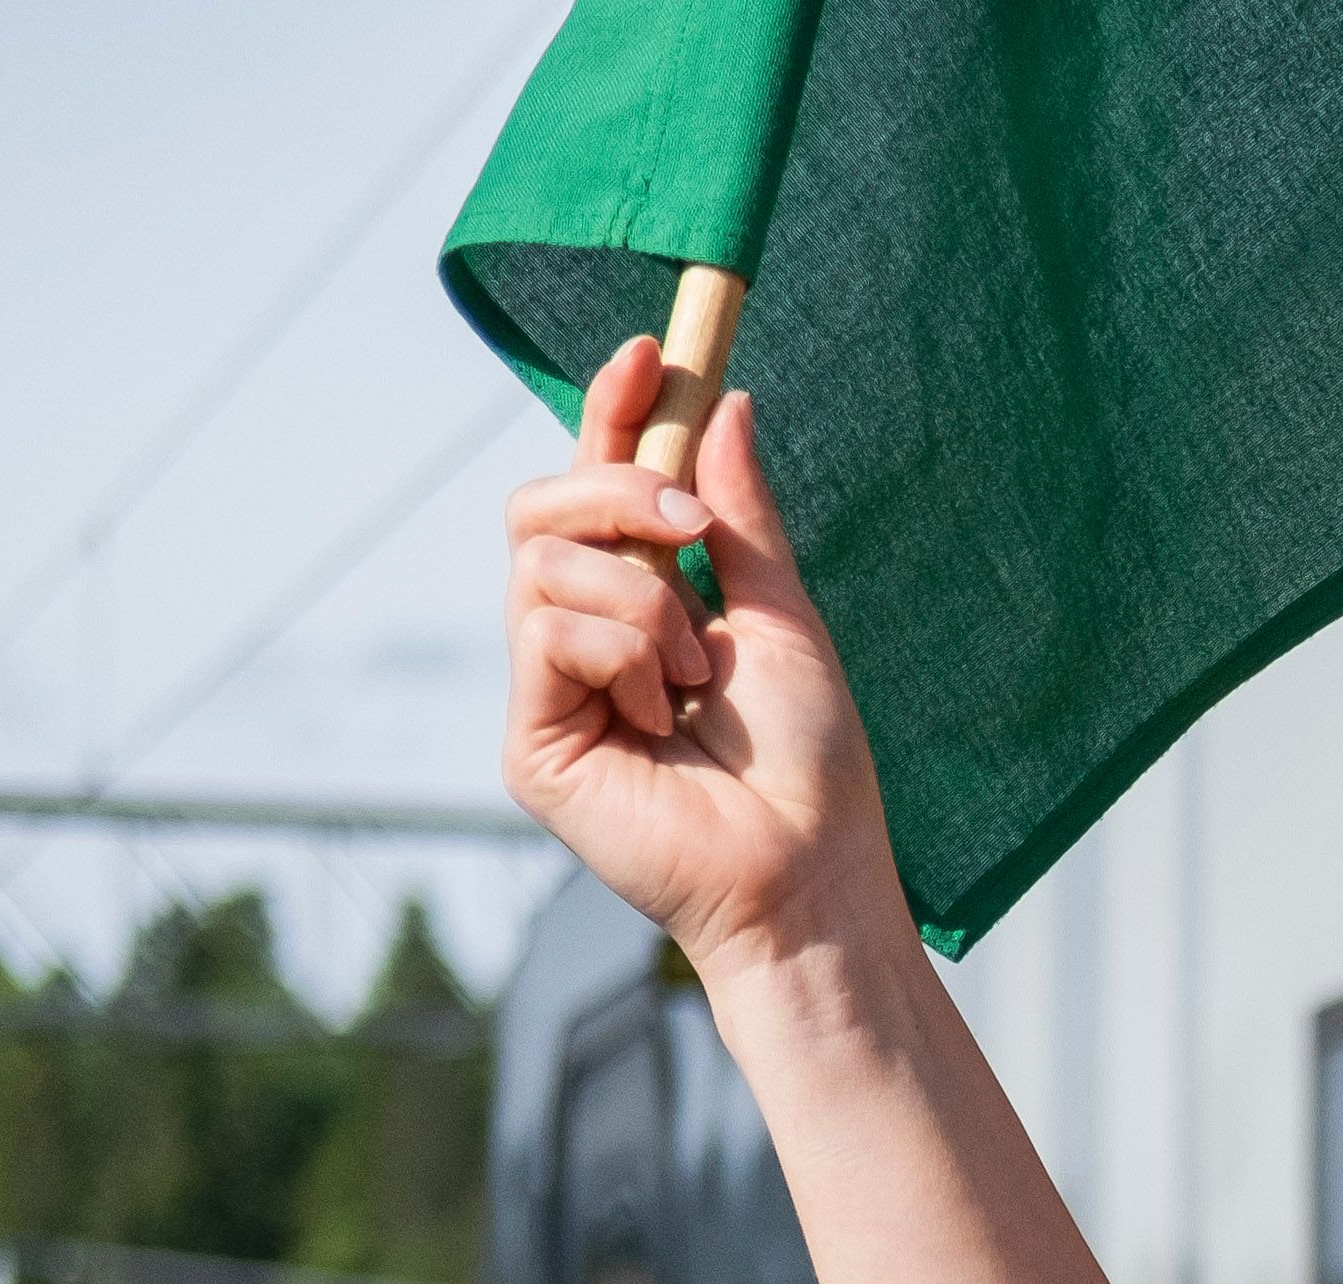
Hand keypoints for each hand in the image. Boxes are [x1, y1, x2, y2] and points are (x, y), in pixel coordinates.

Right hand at [498, 340, 899, 983]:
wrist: (811, 872)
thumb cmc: (810, 765)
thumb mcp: (781, 615)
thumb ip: (740, 515)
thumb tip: (722, 403)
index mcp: (641, 607)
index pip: (598, 489)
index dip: (612, 415)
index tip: (649, 352)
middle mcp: (583, 642)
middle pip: (540, 507)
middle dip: (617, 493)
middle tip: (696, 532)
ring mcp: (549, 690)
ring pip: (542, 565)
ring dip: (644, 604)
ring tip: (699, 677)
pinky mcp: (530, 741)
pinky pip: (546, 634)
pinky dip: (622, 654)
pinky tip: (663, 714)